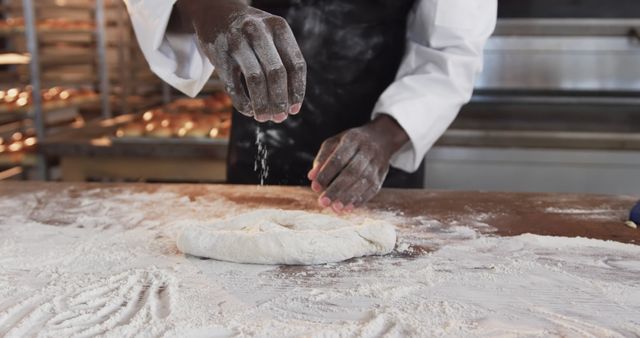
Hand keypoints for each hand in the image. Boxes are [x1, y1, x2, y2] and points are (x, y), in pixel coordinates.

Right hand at [175, 0, 305, 122]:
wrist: (214, 12)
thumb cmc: (251, 31)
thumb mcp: (271, 34)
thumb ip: (283, 60)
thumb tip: (291, 104)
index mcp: (278, 27)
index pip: (296, 64)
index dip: (297, 91)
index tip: (294, 109)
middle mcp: (258, 31)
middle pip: (276, 73)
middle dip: (280, 100)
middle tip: (280, 118)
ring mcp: (237, 41)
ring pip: (256, 79)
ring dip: (262, 104)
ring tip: (264, 118)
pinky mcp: (219, 54)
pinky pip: (233, 85)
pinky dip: (243, 103)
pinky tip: (249, 111)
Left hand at [307, 115, 408, 212]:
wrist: (381, 138)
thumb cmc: (351, 142)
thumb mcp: (334, 143)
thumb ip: (322, 158)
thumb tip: (311, 177)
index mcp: (352, 140)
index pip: (338, 159)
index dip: (326, 174)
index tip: (315, 187)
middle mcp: (367, 151)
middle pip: (352, 172)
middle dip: (336, 189)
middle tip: (323, 202)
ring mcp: (377, 163)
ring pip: (363, 182)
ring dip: (349, 197)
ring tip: (335, 208)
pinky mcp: (382, 174)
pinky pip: (372, 189)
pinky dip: (360, 200)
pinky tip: (348, 207)